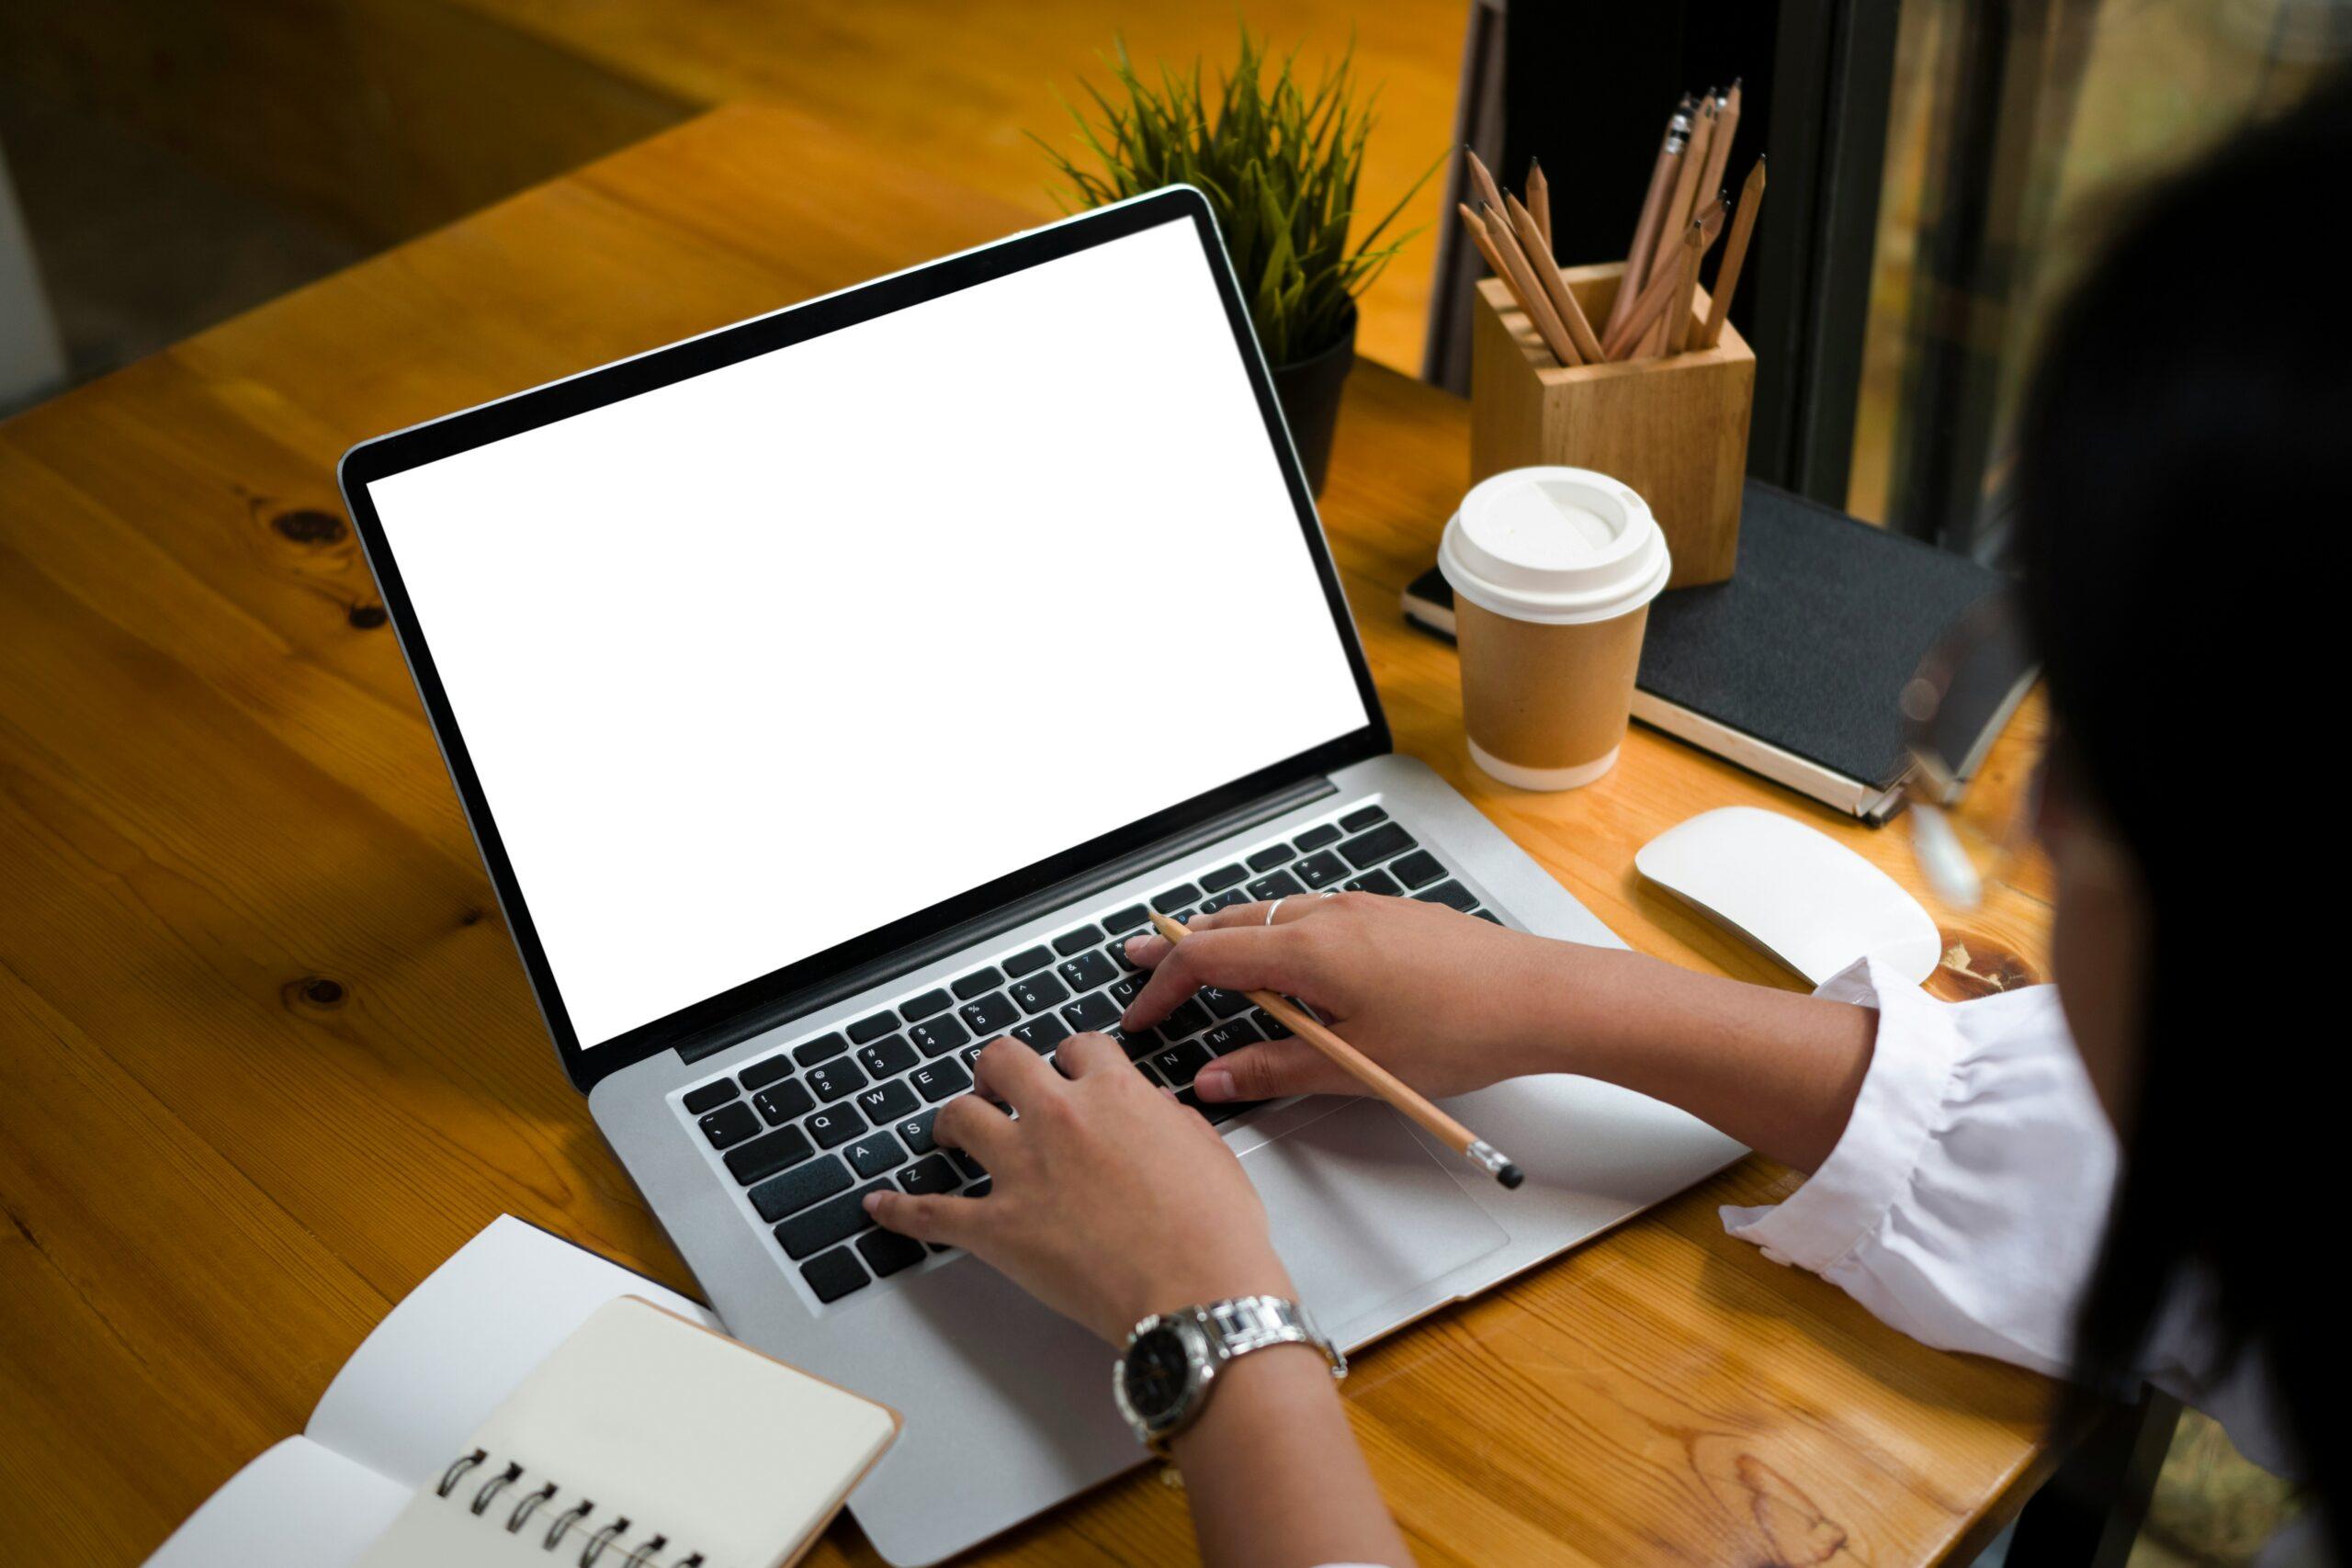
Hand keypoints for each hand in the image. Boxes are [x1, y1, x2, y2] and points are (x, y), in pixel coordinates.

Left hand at [863, 1033, 1293, 1341]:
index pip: (1078, 1047)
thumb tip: (1155, 1112)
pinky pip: (931, 1213)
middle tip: (997, 1083)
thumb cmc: (1214, 1235)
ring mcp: (1022, 1171)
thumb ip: (1171, 1121)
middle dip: (997, 1069)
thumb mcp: (1209, 1153)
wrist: (1197, 1295)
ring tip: (951, 1130)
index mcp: (1115, 1093)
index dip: (1071, 1058)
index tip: (1069, 1071)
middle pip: (1004, 1060)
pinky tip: (880, 1206)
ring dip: (952, 1119)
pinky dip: (900, 1210)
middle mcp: (1060, 1118)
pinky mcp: (997, 1229)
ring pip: (960, 1117)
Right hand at [1121, 891, 1598, 1103]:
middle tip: (1141, 961)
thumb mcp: (1357, 1067)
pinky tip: (1291, 966)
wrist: (1542, 997)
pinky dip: (1278, 935)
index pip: (1207, 958)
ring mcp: (1364, 908)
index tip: (1141, 1015)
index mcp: (1310, 948)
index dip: (1162, 987)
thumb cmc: (1462, 1030)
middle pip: (1232, 922)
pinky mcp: (1392, 914)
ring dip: (1231, 938)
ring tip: (1207, 965)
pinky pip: (1314, 915)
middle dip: (1182, 946)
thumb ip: (1276, 1071)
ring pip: (1274, 914)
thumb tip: (1217, 1079)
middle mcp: (1331, 914)